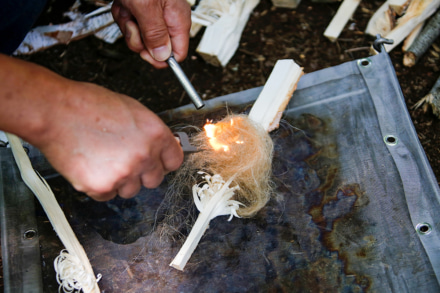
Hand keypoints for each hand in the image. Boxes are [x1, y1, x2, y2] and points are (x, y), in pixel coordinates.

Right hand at [37, 82, 183, 200]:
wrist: (56, 111)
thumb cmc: (88, 105)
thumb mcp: (132, 109)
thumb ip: (150, 132)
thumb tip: (163, 144)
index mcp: (155, 134)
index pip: (174, 161)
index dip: (163, 162)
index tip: (157, 162)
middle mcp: (144, 156)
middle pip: (155, 180)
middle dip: (142, 173)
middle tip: (125, 161)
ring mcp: (124, 173)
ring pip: (131, 190)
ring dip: (120, 181)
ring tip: (103, 159)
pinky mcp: (102, 186)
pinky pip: (107, 195)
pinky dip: (99, 186)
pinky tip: (91, 166)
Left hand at [112, 0, 190, 67]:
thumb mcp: (146, 6)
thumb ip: (155, 34)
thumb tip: (164, 58)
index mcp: (177, 18)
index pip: (178, 53)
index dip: (161, 58)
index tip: (147, 54)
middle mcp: (167, 18)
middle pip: (155, 48)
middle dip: (138, 39)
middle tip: (134, 24)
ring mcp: (152, 15)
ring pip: (140, 37)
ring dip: (128, 26)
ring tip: (127, 8)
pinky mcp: (139, 11)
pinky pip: (130, 25)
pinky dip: (122, 16)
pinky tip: (123, 5)